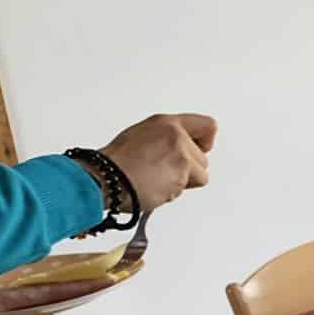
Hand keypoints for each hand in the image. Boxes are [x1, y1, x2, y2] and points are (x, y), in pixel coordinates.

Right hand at [97, 113, 217, 212]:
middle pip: (203, 158)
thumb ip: (166, 140)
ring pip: (200, 176)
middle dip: (188, 169)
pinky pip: (188, 188)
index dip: (205, 141)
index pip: (207, 126)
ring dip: (183, 181)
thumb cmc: (116, 162)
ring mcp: (181, 155)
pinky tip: (156, 186)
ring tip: (158, 179)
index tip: (201, 148)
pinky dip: (175, 191)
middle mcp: (176, 135)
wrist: (106, 177)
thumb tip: (178, 151)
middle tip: (164, 171)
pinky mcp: (182, 174)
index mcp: (166, 123)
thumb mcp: (141, 136)